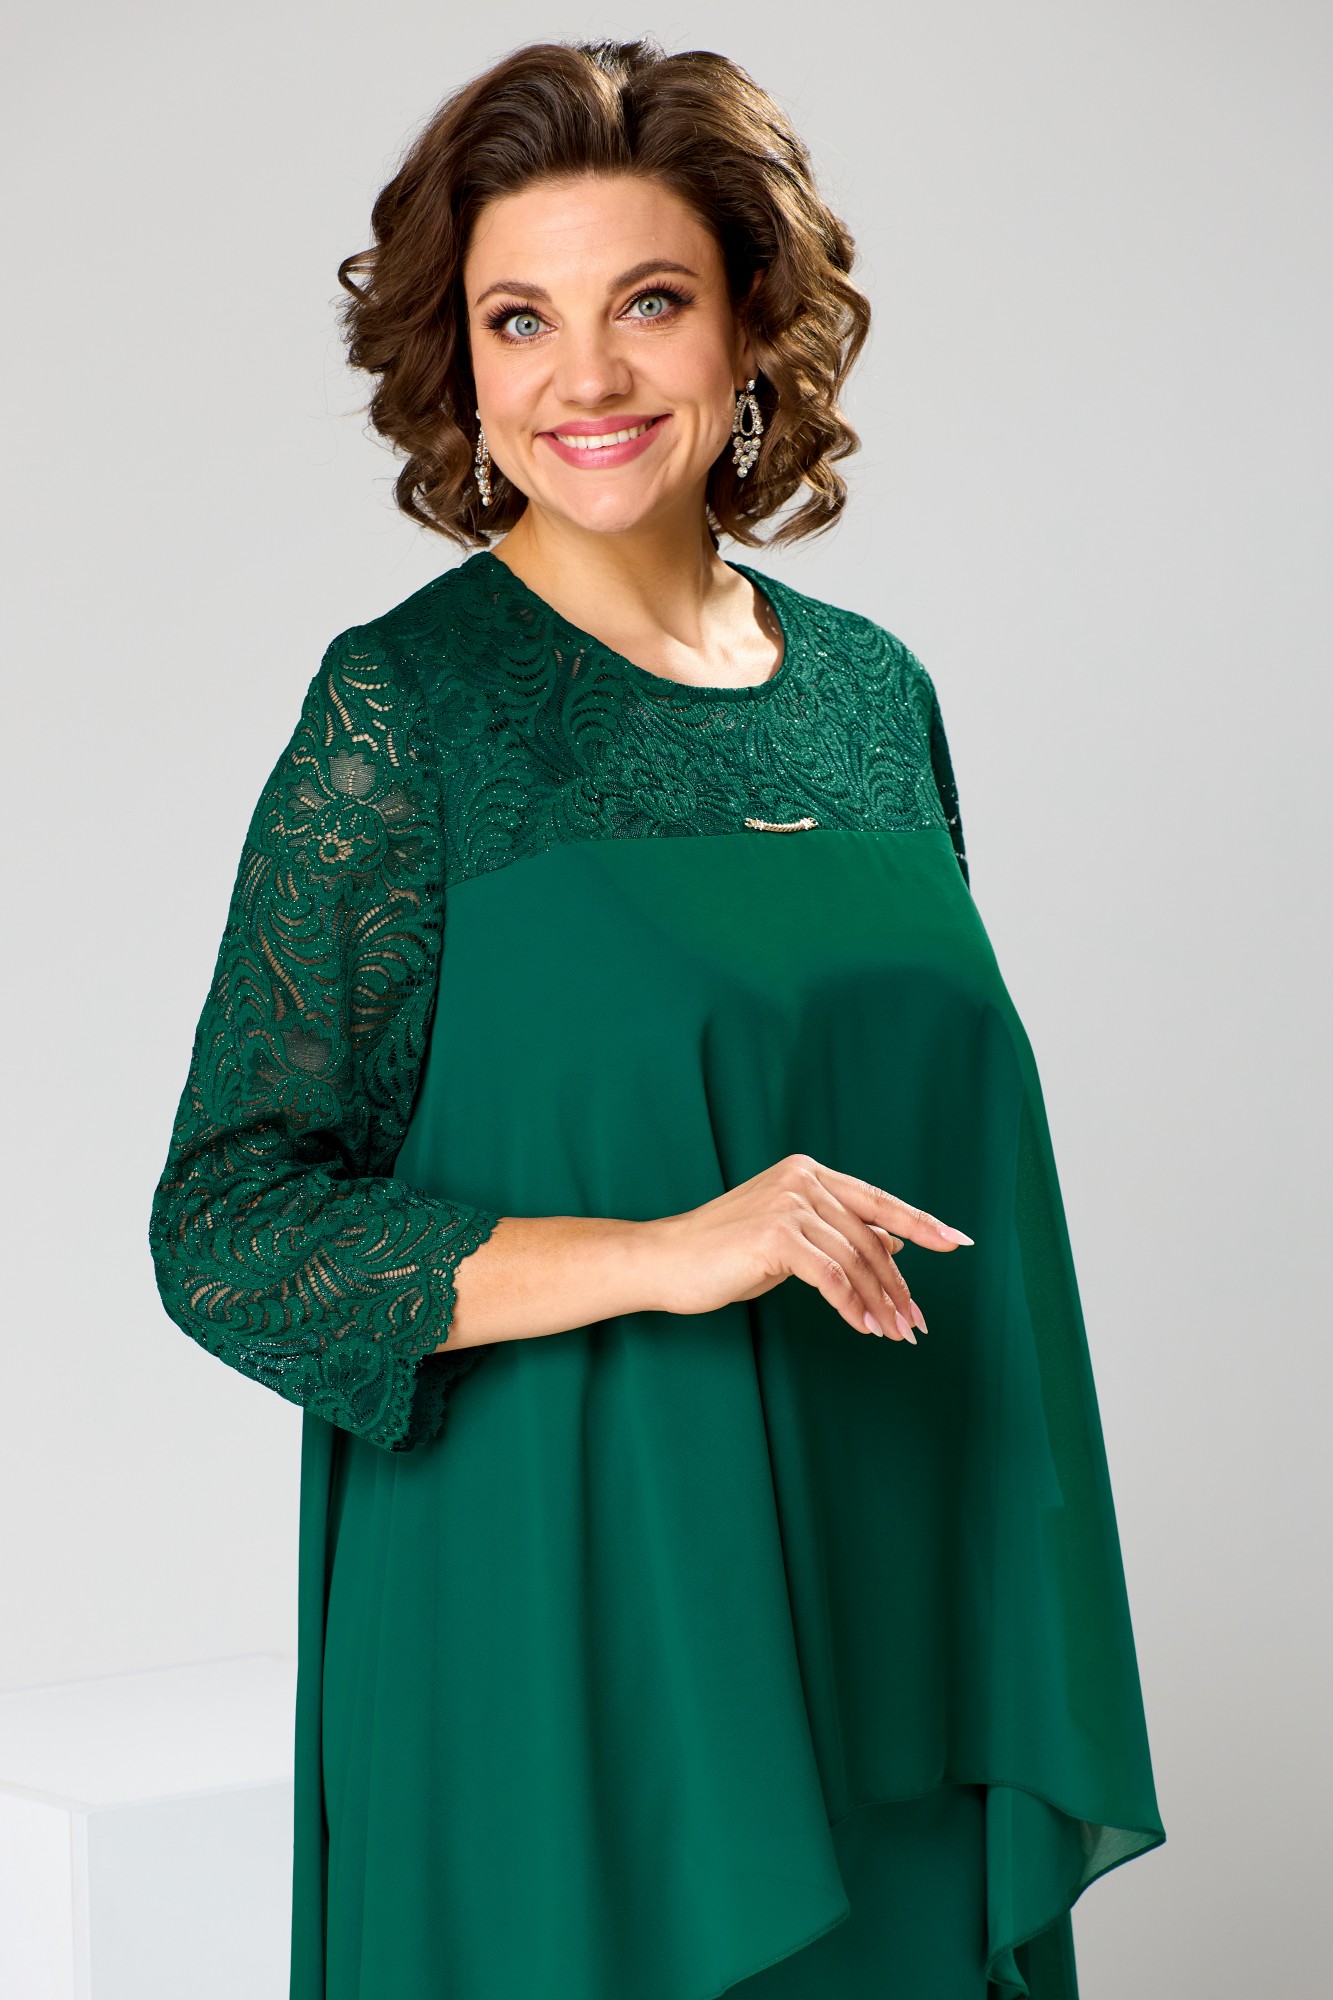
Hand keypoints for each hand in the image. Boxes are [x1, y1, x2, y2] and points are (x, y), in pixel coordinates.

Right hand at [645, 1152, 973, 1343]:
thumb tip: (894, 1241)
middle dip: (898, 1285)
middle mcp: (802, 1180)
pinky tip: (863, 1328)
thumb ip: (837, 1233)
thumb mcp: (790, 1238)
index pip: (876, 1200)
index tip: (957, 1242)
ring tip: (894, 1334)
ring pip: (856, 1261)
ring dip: (880, 1304)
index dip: (921, 1221)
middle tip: (917, 1323)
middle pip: (870, 1238)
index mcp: (807, 1172)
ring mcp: (789, 1205)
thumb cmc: (723, 1253)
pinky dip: (852, 1306)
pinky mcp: (777, 1236)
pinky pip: (831, 1278)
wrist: (665, 1261)